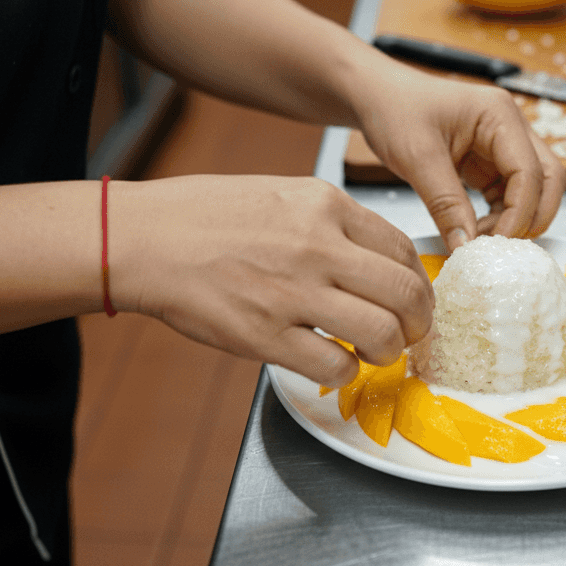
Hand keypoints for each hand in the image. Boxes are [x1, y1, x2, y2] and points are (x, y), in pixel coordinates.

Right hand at [109, 175, 432, 386]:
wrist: (145, 239)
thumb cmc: (205, 215)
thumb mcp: (282, 193)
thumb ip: (330, 222)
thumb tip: (374, 259)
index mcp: (325, 205)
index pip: (403, 249)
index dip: (419, 282)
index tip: (412, 298)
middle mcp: (317, 245)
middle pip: (406, 293)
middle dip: (419, 322)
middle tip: (410, 333)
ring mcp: (293, 292)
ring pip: (381, 333)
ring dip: (387, 351)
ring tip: (373, 352)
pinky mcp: (265, 334)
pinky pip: (334, 365)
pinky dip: (345, 371)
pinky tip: (333, 363)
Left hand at [355, 65, 565, 252]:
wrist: (375, 97)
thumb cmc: (394, 109)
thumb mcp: (416, 158)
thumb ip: (445, 203)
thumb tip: (466, 246)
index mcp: (499, 115)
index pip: (530, 171)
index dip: (520, 213)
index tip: (495, 244)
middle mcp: (510, 127)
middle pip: (549, 180)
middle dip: (532, 217)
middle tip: (501, 247)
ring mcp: (503, 145)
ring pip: (534, 190)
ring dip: (516, 219)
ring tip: (480, 240)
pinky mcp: (490, 162)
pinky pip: (509, 195)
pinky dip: (500, 217)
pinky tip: (475, 231)